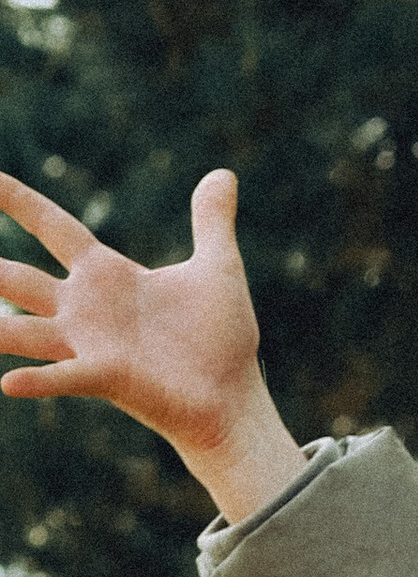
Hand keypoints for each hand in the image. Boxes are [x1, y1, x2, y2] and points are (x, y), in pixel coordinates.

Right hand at [0, 167, 303, 518]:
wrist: (235, 401)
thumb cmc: (222, 342)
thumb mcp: (218, 269)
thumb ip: (211, 223)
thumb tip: (223, 174)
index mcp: (105, 275)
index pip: (51, 225)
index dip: (18, 199)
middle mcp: (85, 309)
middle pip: (16, 277)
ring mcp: (91, 345)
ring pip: (24, 331)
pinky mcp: (109, 378)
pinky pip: (65, 378)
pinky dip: (39, 381)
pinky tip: (8, 384)